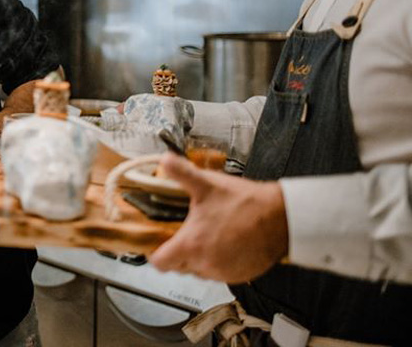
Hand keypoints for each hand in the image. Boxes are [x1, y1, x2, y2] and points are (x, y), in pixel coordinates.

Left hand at [149, 153, 287, 282]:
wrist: (281, 218)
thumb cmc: (246, 204)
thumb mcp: (207, 184)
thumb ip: (182, 173)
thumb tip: (165, 160)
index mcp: (192, 245)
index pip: (160, 263)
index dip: (155, 253)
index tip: (157, 243)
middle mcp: (205, 264)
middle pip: (178, 267)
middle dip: (177, 252)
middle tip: (183, 233)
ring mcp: (223, 272)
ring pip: (199, 271)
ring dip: (198, 258)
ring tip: (205, 236)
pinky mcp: (239, 276)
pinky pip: (219, 273)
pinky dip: (217, 262)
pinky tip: (222, 244)